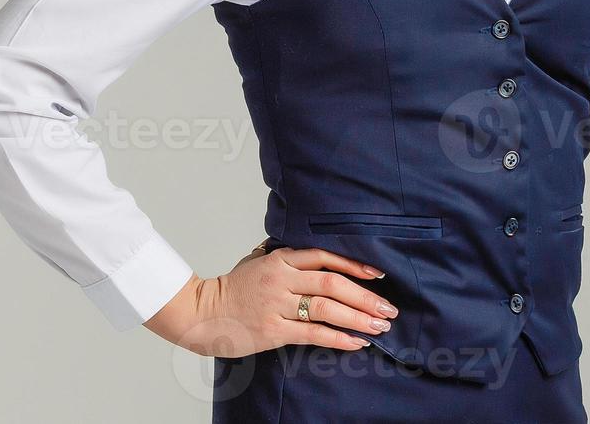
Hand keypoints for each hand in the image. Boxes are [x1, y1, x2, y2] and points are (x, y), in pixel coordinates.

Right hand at [144, 247, 400, 357]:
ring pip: (326, 309)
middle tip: (388, 309)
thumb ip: (284, 253)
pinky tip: (357, 343)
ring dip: (358, 318)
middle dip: (365, 297)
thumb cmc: (231, 287)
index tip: (379, 273)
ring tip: (380, 327)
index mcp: (281, 259)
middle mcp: (282, 279)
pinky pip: (313, 334)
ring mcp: (277, 305)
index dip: (355, 265)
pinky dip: (338, 338)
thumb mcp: (257, 260)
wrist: (201, 312)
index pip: (326, 257)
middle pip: (332, 284)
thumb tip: (311, 247)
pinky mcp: (272, 330)